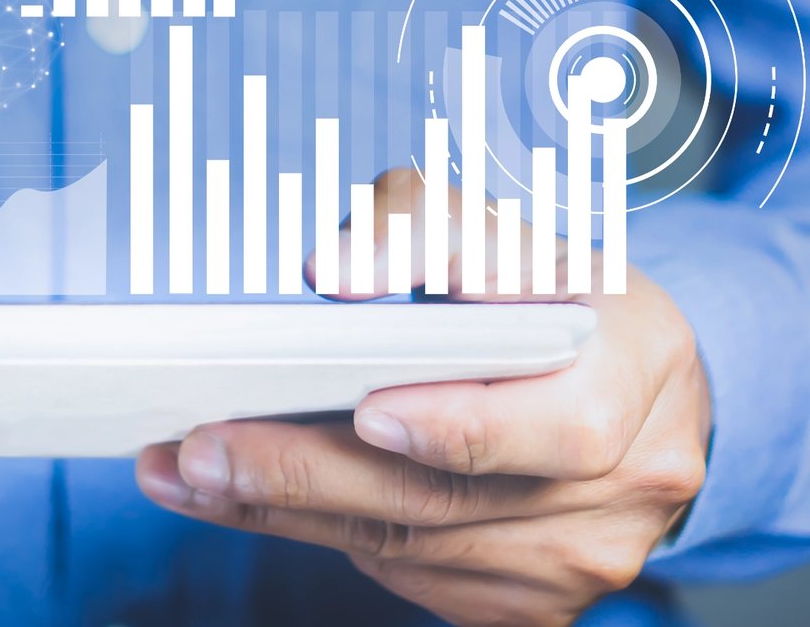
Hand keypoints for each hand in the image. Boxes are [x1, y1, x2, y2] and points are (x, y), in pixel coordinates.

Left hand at [137, 168, 710, 626]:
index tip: (367, 412)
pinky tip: (246, 498)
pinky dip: (320, 534)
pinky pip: (409, 576)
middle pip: (448, 502)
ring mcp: (574, 558)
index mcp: (633, 375)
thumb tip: (334, 273)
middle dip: (309, 474)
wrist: (634, 390)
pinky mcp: (527, 600)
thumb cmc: (554, 294)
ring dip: (285, 511)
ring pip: (410, 549)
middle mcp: (620, 487)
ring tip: (184, 470)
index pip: (558, 428)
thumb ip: (419, 227)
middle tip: (202, 449)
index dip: (459, 428)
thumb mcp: (503, 228)